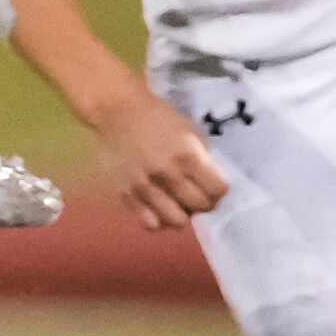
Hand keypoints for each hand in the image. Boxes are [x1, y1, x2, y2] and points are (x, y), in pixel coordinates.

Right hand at [91, 88, 228, 231]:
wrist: (117, 111)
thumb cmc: (158, 118)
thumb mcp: (189, 132)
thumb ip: (202, 159)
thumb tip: (211, 186)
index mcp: (187, 155)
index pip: (218, 190)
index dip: (219, 189)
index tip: (214, 186)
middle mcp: (167, 174)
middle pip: (200, 206)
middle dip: (203, 202)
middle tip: (196, 194)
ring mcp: (145, 186)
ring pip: (177, 221)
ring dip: (182, 213)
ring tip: (177, 202)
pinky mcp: (126, 194)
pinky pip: (150, 223)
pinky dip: (159, 219)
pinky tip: (159, 208)